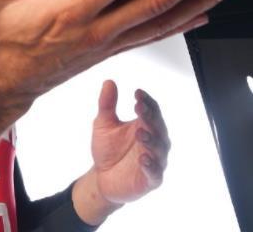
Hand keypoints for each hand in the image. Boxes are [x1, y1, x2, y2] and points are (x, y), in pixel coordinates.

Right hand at [0, 0, 234, 110]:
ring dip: (197, 2)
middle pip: (155, 2)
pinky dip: (180, 25)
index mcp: (71, 10)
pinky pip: (152, 37)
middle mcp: (97, 28)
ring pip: (161, 22)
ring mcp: (107, 43)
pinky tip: (200, 15)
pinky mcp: (110, 51)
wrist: (8, 82)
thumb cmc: (1, 38)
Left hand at [91, 80, 169, 203]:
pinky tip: (143, 158)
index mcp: (144, 125)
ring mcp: (154, 160)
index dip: (146, 101)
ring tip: (140, 133)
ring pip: (159, 149)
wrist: (101, 178)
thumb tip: (109, 81)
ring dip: (151, 140)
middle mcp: (153, 141)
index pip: (151, 110)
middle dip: (150, 117)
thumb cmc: (107, 149)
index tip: (137, 93)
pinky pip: (155, 173)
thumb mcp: (103, 124)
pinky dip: (151, 166)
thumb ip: (107, 104)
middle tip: (139, 108)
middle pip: (158, 127)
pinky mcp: (150, 180)